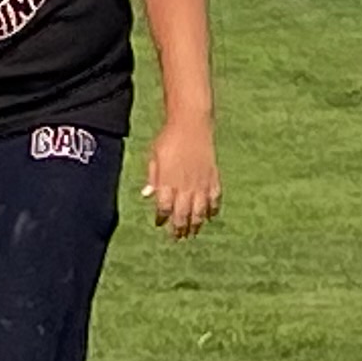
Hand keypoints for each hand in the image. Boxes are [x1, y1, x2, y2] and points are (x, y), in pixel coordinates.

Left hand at [141, 118, 219, 239]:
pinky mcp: (213, 177)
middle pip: (182, 215)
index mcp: (168, 182)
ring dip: (195, 224)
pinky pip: (215, 199)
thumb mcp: (154, 157)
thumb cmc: (169, 138)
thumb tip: (146, 194)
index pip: (164, 208)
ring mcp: (201, 183)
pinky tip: (210, 217)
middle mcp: (185, 186)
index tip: (159, 224)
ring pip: (199, 211)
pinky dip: (213, 210)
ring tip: (192, 233)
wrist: (191, 123)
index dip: (162, 219)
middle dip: (179, 228)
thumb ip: (153, 177)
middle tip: (177, 237)